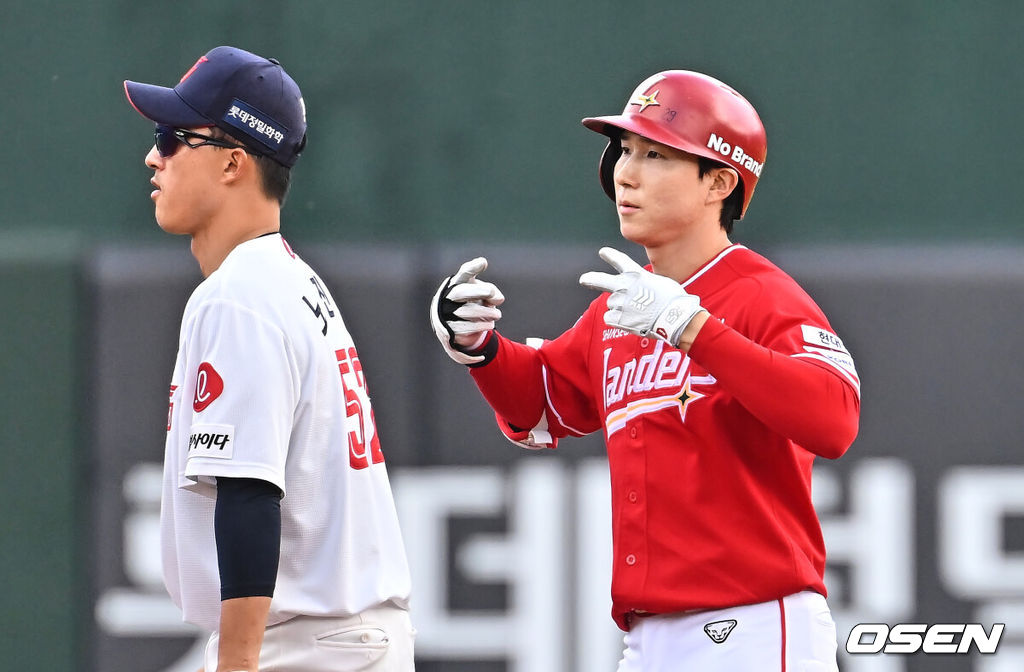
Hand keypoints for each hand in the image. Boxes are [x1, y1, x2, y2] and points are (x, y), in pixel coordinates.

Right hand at [430, 257, 504, 363]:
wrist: (461, 330)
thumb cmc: (474, 304)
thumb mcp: (485, 295)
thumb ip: (492, 293)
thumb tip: (498, 298)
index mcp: (456, 284)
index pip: (463, 274)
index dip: (472, 268)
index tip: (483, 262)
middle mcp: (447, 297)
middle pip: (460, 292)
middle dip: (477, 291)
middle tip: (492, 292)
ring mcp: (445, 314)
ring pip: (464, 311)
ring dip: (484, 312)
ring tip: (498, 315)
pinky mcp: (448, 330)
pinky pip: (464, 327)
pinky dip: (480, 326)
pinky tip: (491, 324)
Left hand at [579, 247, 703, 346]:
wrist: (674, 317)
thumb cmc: (673, 300)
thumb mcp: (660, 282)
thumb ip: (645, 283)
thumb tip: (641, 291)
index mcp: (636, 274)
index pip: (620, 261)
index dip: (610, 256)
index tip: (602, 252)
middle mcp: (624, 286)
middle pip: (601, 281)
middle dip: (591, 279)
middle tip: (583, 280)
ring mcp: (620, 302)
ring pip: (612, 304)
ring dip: (620, 308)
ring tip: (637, 313)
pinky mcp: (618, 318)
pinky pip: (610, 318)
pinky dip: (618, 320)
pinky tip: (631, 321)